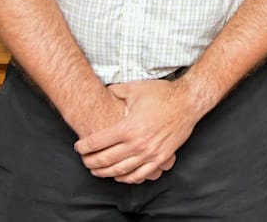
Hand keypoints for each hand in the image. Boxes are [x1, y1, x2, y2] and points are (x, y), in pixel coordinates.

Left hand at [74, 79, 201, 182]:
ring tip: (97, 171)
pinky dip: (126, 178)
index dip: (84, 146)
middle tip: (84, 160)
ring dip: (105, 173)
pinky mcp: (160, 158)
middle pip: (105, 160)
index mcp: (128, 127)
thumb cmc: (163, 94)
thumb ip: (116, 91)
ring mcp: (149, 153)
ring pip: (120, 171)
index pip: (97, 143)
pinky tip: (119, 176)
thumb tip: (103, 91)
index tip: (78, 147)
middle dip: (90, 162)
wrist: (188, 102)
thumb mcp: (136, 88)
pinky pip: (139, 175)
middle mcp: (137, 144)